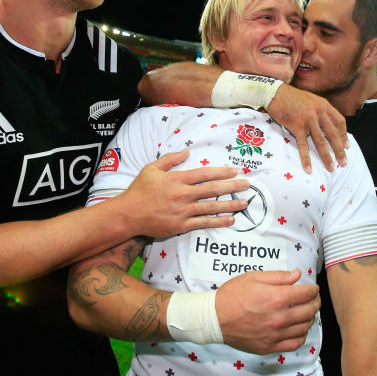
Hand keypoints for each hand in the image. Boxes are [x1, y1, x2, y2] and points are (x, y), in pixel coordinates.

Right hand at [113, 148, 249, 238]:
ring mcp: (183, 211)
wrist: (128, 214)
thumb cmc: (139, 190)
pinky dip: (218, 221)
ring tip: (245, 202)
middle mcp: (183, 195)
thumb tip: (187, 150)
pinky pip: (204, 222)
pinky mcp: (181, 225)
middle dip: (232, 186)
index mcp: (177, 179)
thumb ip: (170, 159)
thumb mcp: (152, 169)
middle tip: (248, 184)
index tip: (235, 171)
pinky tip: (231, 220)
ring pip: (212, 207)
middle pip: (213, 189)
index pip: (204, 174)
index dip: (222, 172)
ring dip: (230, 204)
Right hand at [215, 269, 319, 353]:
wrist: (214, 319)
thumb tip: (297, 275)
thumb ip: (278, 277)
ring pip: (304, 328)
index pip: (306, 294)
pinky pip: (294, 344)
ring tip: (307, 313)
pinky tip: (299, 329)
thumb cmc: (232, 295)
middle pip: (309, 311)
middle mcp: (279, 318)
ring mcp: (275, 335)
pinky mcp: (269, 347)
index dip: (313, 290)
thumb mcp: (253, 277)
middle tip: (314, 299)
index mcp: (276, 298)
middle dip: (315, 303)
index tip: (313, 288)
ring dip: (309, 318)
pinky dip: (301, 336)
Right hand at [267, 84, 346, 173]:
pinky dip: (306, 158)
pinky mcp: (297, 126)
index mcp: (324, 105)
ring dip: (326, 157)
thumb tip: (327, 124)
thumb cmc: (292, 97)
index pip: (340, 122)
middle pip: (333, 134)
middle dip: (339, 150)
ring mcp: (308, 119)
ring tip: (331, 168)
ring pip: (320, 141)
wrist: (275, 93)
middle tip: (343, 162)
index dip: (344, 135)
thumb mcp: (311, 100)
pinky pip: (303, 145)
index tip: (346, 146)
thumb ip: (320, 110)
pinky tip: (308, 168)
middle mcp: (319, 112)